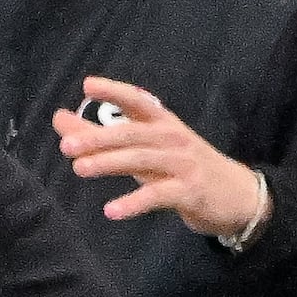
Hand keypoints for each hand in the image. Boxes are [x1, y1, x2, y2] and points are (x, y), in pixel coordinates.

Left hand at [56, 78, 270, 238]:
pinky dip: (133, 203)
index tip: (88, 85)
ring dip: (109, 163)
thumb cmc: (179, 165)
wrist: (237, 195)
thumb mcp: (143, 147)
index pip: (138, 101)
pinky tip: (110, 210)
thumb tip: (59, 117)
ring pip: (141, 160)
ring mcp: (183, 164)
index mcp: (162, 123)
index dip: (114, 91)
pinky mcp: (189, 191)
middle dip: (98, 137)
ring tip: (79, 169)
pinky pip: (158, 196)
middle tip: (66, 145)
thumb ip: (99, 133)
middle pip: (132, 134)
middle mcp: (172, 138)